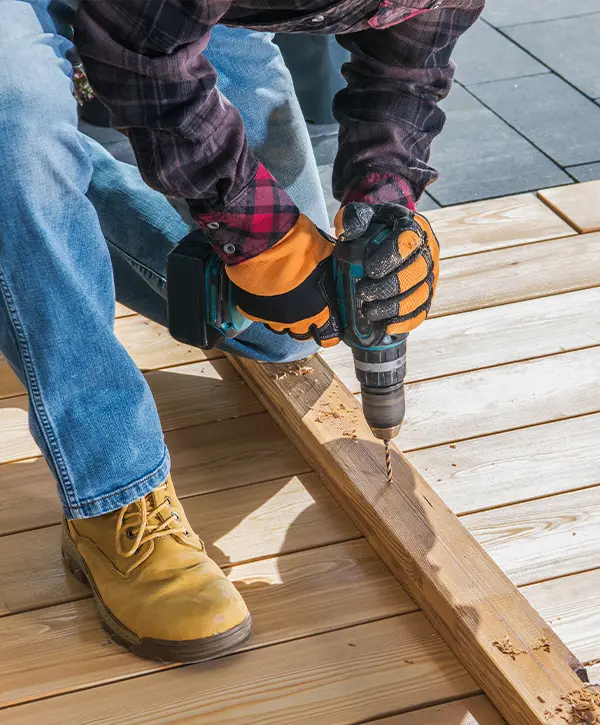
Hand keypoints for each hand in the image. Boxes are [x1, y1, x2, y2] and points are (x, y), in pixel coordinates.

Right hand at [225, 215, 341, 346]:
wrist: (265, 245)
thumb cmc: (298, 248)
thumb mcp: (325, 255)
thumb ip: (330, 269)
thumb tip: (337, 267)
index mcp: (320, 310)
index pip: (329, 336)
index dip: (329, 331)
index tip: (326, 322)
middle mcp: (297, 320)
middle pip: (302, 334)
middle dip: (304, 323)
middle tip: (302, 308)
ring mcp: (273, 318)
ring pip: (280, 327)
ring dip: (282, 317)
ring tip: (281, 300)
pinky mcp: (253, 312)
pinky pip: (260, 316)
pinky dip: (262, 308)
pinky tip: (263, 295)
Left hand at [335, 203, 439, 334]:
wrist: (386, 237)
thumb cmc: (374, 226)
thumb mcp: (363, 214)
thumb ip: (353, 218)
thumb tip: (347, 233)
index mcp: (415, 227)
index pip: (408, 241)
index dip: (390, 257)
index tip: (368, 269)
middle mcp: (429, 251)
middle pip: (415, 273)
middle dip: (388, 287)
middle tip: (363, 292)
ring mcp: (431, 275)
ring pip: (419, 295)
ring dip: (393, 307)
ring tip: (368, 311)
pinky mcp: (427, 295)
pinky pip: (422, 312)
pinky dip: (405, 322)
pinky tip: (386, 326)